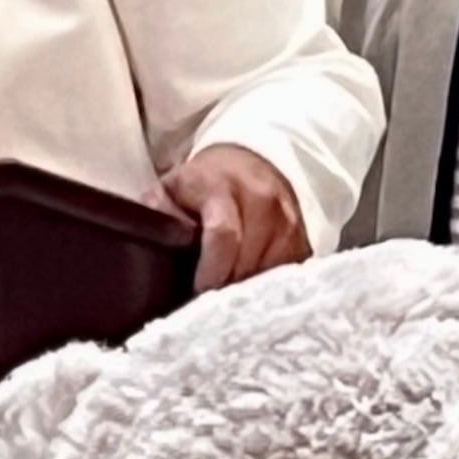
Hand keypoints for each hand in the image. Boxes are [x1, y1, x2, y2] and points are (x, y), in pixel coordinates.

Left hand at [159, 146, 308, 292]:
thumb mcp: (170, 188)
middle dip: (225, 285)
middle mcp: (261, 199)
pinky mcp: (303, 237)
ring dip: (246, 288)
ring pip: (268, 272)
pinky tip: (249, 284)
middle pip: (246, 262)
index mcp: (221, 186)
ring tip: (227, 290)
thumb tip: (155, 249)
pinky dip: (266, 285)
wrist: (252, 161)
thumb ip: (159, 216)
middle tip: (209, 298)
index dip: (211, 270)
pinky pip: (286, 274)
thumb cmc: (202, 184)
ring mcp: (288, 219)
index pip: (223, 234)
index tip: (198, 289)